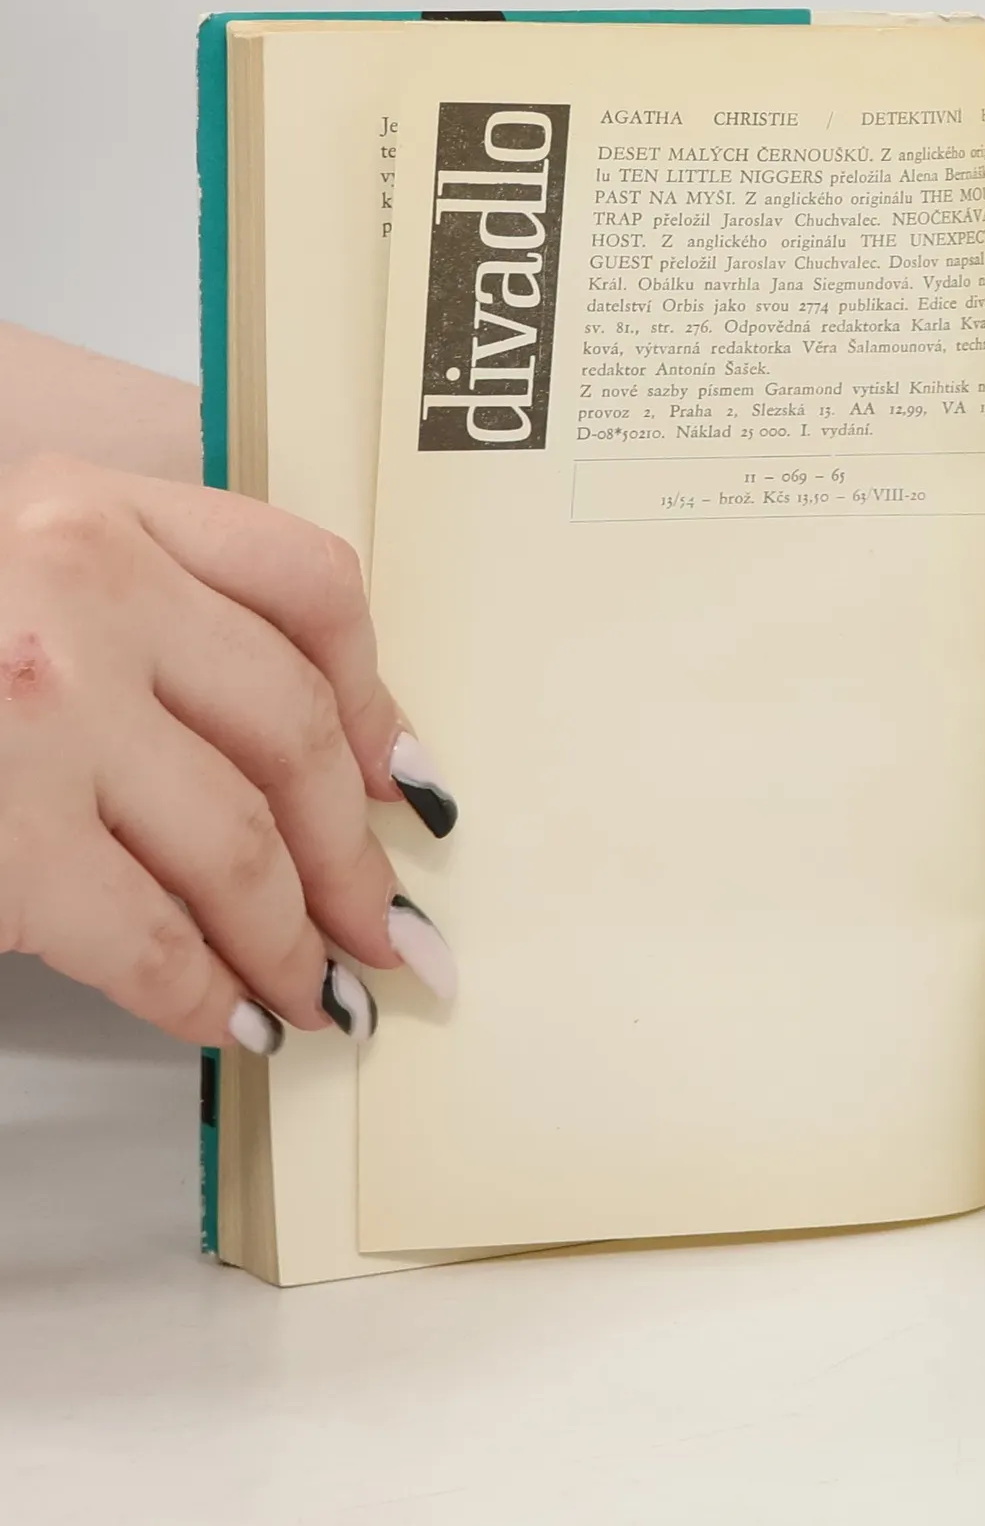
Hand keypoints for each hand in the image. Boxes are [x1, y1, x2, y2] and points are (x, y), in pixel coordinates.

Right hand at [0, 456, 457, 1052]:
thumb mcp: (8, 573)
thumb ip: (138, 615)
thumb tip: (307, 761)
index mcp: (93, 507)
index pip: (310, 580)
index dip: (378, 694)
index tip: (403, 775)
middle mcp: (80, 587)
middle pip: (293, 731)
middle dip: (353, 853)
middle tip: (388, 925)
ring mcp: (41, 709)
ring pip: (240, 844)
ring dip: (297, 937)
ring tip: (326, 990)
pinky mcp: (1, 836)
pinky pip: (151, 932)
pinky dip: (206, 989)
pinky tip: (231, 1017)